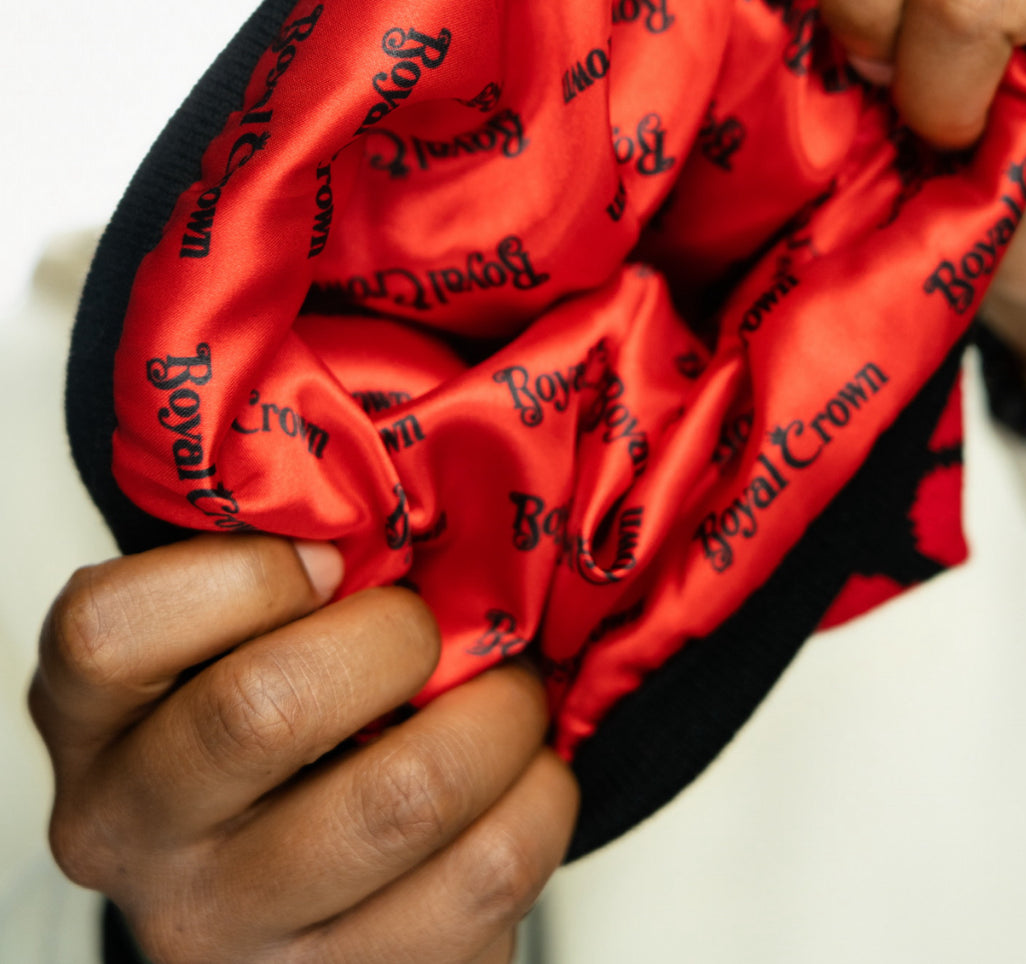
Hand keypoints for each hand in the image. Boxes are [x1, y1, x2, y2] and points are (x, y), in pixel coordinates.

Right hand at [30, 534, 576, 963]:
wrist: (290, 901)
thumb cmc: (271, 716)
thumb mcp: (224, 637)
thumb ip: (274, 562)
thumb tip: (395, 501)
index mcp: (90, 724)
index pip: (108, 630)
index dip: (243, 572)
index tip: (331, 560)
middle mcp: (139, 839)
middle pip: (263, 709)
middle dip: (394, 636)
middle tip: (431, 625)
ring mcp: (237, 932)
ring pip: (401, 797)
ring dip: (494, 716)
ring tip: (506, 692)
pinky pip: (485, 873)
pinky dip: (536, 797)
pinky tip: (521, 774)